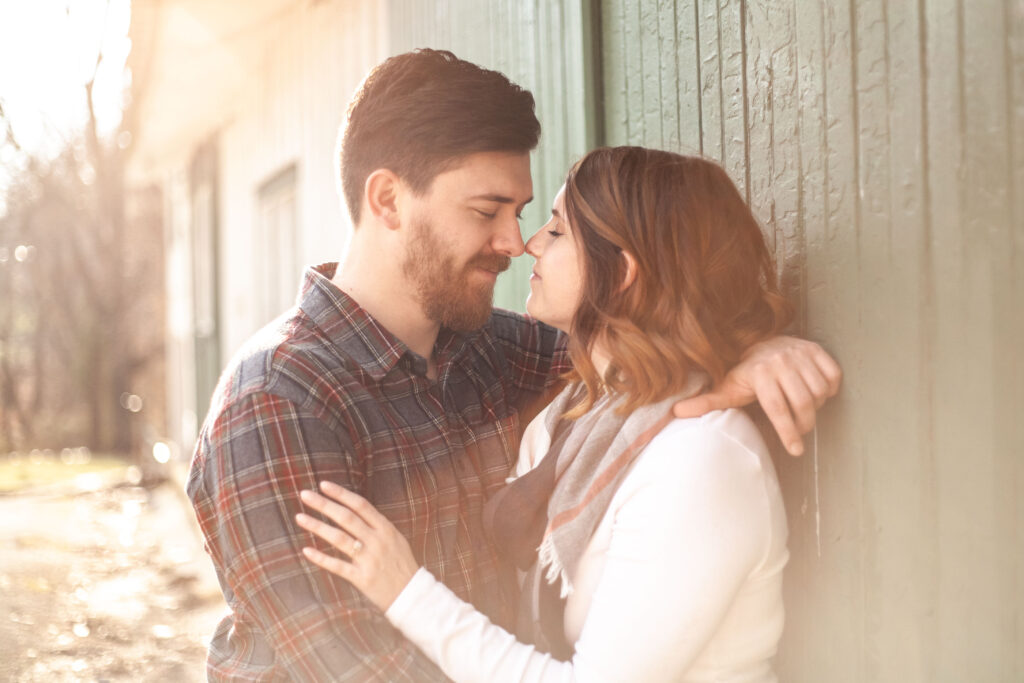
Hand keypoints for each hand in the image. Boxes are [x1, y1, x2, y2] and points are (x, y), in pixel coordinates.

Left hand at [296, 481, 419, 610]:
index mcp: (386, 528)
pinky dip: (321, 558)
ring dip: (317, 526)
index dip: (341, 494)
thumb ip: (376, 526)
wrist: (413, 595)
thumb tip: (354, 510)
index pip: (360, 505)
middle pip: (346, 517)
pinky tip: (306, 550)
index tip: (323, 485)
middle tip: (305, 495)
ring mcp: (369, 559)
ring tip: (300, 517)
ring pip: (339, 538)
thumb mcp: (395, 539)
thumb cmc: (401, 565)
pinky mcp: (362, 578)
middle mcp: (377, 541)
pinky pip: (338, 566)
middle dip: (324, 504)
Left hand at [673, 336, 841, 455]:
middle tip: (799, 431)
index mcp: (759, 373)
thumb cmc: (742, 371)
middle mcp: (781, 361)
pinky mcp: (815, 349)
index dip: (788, 433)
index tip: (795, 451)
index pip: (778, 409)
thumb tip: (675, 413)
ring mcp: (800, 354)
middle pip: (804, 403)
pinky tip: (818, 391)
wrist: (759, 341)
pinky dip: (831, 387)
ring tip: (804, 408)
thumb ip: (705, 402)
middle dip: (804, 424)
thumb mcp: (725, 388)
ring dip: (817, 405)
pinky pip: (833, 375)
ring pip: (820, 391)